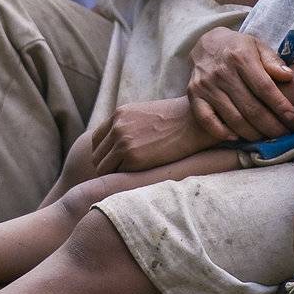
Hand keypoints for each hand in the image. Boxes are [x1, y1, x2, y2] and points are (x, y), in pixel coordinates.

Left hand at [90, 98, 214, 173]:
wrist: (196, 122)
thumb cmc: (177, 120)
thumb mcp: (146, 114)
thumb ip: (129, 126)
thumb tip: (121, 144)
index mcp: (119, 115)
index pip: (97, 141)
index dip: (105, 154)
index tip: (116, 162)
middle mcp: (117, 128)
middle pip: (97, 156)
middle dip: (108, 167)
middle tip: (124, 175)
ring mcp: (123, 142)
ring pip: (104, 169)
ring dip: (115, 175)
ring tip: (133, 178)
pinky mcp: (134, 158)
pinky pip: (119, 175)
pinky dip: (127, 179)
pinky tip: (141, 177)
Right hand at [188, 27, 293, 142]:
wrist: (206, 44)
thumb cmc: (237, 48)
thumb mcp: (257, 46)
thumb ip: (273, 61)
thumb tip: (288, 77)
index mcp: (240, 57)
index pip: (264, 87)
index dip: (280, 105)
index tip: (292, 117)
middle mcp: (221, 72)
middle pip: (250, 107)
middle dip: (270, 125)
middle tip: (282, 134)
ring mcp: (206, 85)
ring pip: (233, 118)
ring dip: (251, 133)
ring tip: (264, 137)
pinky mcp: (193, 95)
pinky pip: (207, 120)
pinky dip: (221, 132)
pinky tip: (235, 137)